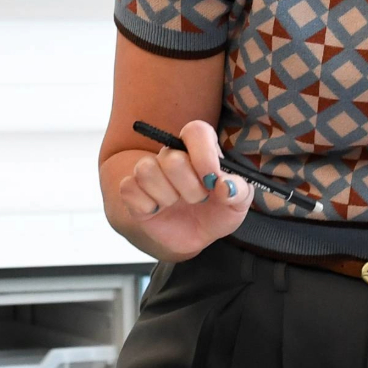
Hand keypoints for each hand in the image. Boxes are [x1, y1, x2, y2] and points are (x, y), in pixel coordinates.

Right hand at [107, 121, 249, 260]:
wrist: (196, 236)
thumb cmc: (217, 211)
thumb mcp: (237, 204)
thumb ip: (239, 191)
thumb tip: (225, 185)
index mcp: (200, 149)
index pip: (195, 131)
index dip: (203, 155)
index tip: (211, 181)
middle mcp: (173, 155)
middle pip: (171, 158)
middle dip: (189, 188)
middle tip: (199, 200)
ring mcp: (150, 171)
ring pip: (146, 170)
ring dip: (166, 196)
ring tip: (177, 204)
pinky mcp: (132, 189)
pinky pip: (128, 188)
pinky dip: (146, 205)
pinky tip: (157, 210)